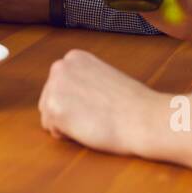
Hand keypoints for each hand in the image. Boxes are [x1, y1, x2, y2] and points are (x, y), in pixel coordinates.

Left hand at [38, 49, 163, 156]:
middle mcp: (60, 67)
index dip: (76, 100)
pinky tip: (87, 128)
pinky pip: (51, 129)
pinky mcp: (54, 109)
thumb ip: (82, 80)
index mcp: (74, 58)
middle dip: (67, 112)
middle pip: (49, 99)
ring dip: (66, 124)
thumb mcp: (103, 77)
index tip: (97, 103)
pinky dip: (66, 135)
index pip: (59, 85)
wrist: (143, 119)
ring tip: (91, 120)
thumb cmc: (130, 104)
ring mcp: (54, 87)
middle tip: (95, 115)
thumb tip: (69, 94)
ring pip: (48, 115)